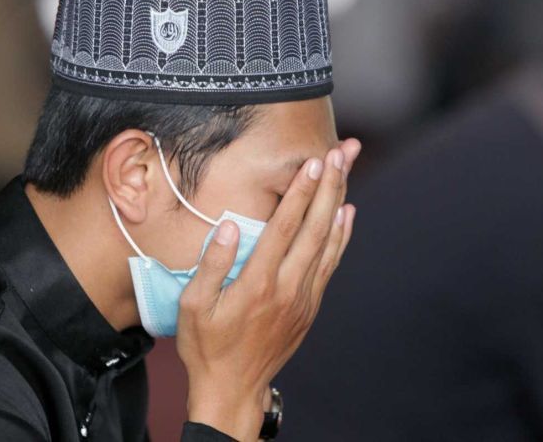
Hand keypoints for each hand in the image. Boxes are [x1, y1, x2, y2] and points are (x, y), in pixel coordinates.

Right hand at [177, 139, 360, 440]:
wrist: (234, 389)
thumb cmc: (207, 346)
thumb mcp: (194, 306)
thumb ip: (213, 264)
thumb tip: (230, 226)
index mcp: (258, 283)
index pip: (285, 227)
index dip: (300, 193)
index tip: (313, 163)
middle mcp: (288, 287)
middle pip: (315, 228)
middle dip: (329, 186)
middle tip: (340, 153)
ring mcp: (303, 298)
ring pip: (328, 242)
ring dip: (339, 203)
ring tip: (348, 171)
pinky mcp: (310, 307)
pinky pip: (330, 263)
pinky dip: (341, 236)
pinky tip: (345, 215)